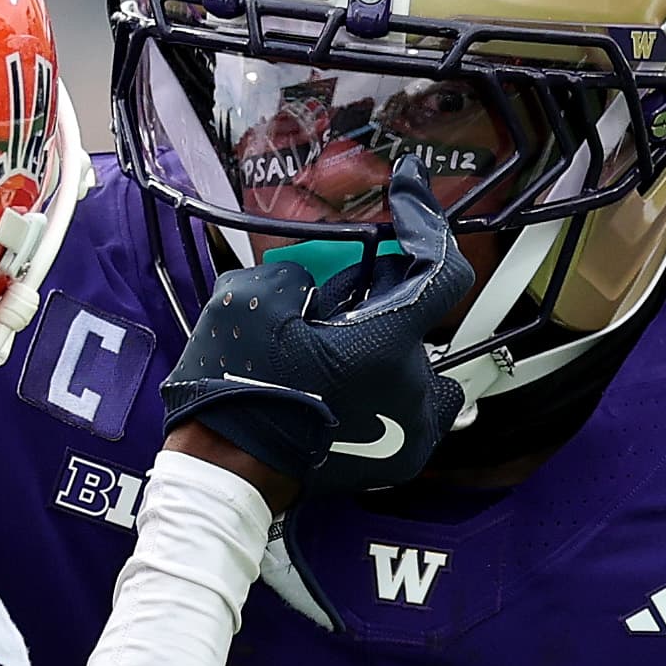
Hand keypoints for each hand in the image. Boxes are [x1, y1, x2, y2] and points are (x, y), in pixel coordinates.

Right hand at [158, 159, 471, 494]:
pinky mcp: (402, 461)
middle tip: (331, 297)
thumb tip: (312, 286)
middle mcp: (413, 387)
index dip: (427, 220)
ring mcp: (414, 430)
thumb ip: (297, 273)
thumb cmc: (234, 390)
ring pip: (419, 363)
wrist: (225, 475)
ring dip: (386, 345)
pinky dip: (390, 386)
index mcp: (384, 344)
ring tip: (335, 349)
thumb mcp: (250, 299)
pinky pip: (416, 405)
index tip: (408, 190)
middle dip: (380, 296)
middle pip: (418, 316)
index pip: (441, 267)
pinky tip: (346, 385)